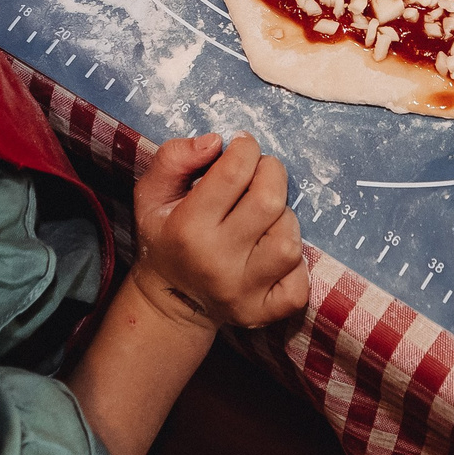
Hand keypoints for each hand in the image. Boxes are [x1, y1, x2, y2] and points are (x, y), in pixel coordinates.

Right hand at [130, 133, 310, 329]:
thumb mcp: (151, 194)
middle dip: (271, 174)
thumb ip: (174, 158)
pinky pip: (302, 282)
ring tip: (263, 220)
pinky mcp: (266, 313)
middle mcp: (218, 263)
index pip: (234, 173)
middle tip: (259, 176)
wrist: (171, 302)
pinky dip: (295, 265)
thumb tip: (216, 141)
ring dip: (283, 220)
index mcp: (187, 229)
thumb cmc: (166, 238)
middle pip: (270, 201)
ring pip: (290, 241)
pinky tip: (272, 254)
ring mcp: (245, 293)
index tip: (242, 149)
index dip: (245, 149)